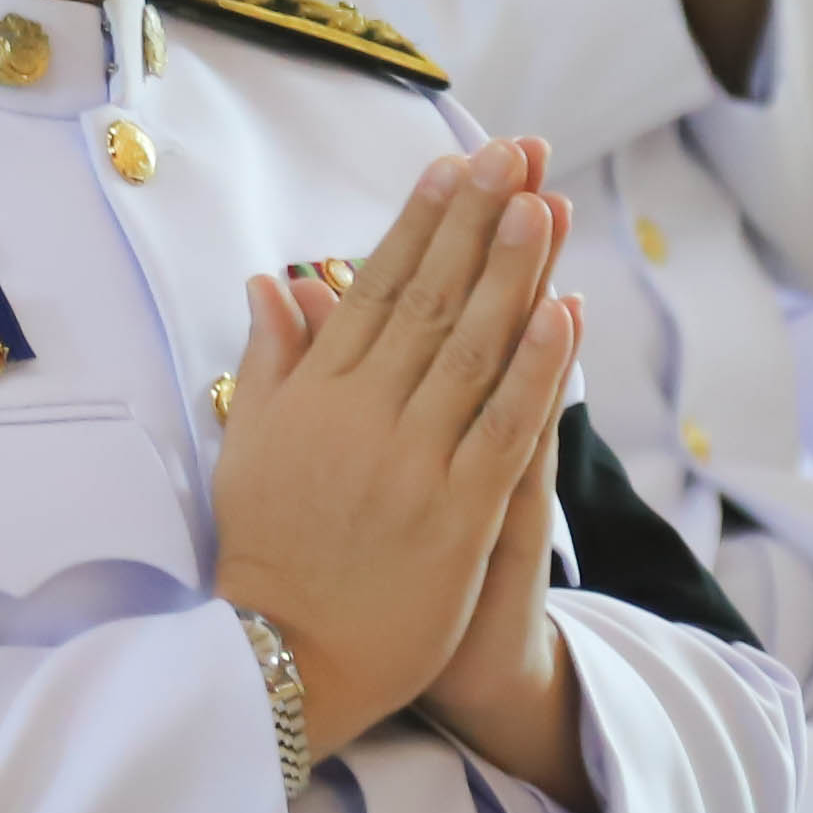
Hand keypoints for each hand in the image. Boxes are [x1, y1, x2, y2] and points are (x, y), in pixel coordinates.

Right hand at [211, 141, 580, 750]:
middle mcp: (362, 419)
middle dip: (474, 221)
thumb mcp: (248, 447)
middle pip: (430, 301)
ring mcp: (412, 465)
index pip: (374, 289)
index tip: (450, 164)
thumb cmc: (267, 552)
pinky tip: (565, 311)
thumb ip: (271, 361)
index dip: (417, 223)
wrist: (284, 660)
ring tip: (543, 202)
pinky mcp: (456, 517)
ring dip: (511, 272)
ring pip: (472, 351)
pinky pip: (505, 430)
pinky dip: (537, 369)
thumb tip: (274, 279)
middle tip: (511, 152)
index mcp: (314, 397)